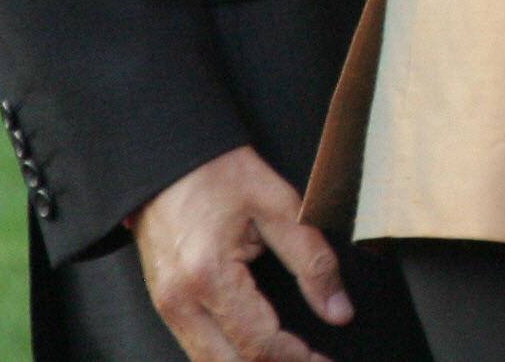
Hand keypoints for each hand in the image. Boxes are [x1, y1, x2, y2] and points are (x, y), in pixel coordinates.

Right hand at [126, 144, 350, 361]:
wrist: (166, 162)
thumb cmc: (219, 174)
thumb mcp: (279, 205)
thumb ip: (312, 260)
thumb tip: (338, 310)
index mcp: (209, 277)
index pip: (259, 343)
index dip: (299, 359)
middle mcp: (180, 303)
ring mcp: (167, 307)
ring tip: (293, 359)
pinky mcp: (166, 304)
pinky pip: (198, 347)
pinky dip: (230, 356)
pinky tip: (260, 349)